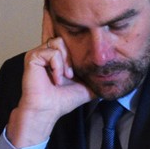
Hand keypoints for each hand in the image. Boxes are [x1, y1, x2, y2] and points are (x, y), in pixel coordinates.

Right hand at [6, 9, 92, 147]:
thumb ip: (97, 77)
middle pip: (67, 38)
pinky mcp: (33, 56)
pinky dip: (57, 66)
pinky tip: (55, 79)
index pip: (74, 41)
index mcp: (60, 56)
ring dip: (66, 61)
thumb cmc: (63, 100)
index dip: (80, 52)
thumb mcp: (88, 86)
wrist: (49, 110)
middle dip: (74, 58)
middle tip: (71, 76)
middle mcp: (49, 52)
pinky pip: (51, 51)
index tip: (78, 72)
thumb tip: (117, 76)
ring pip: (59, 41)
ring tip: (64, 76)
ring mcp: (40, 53)